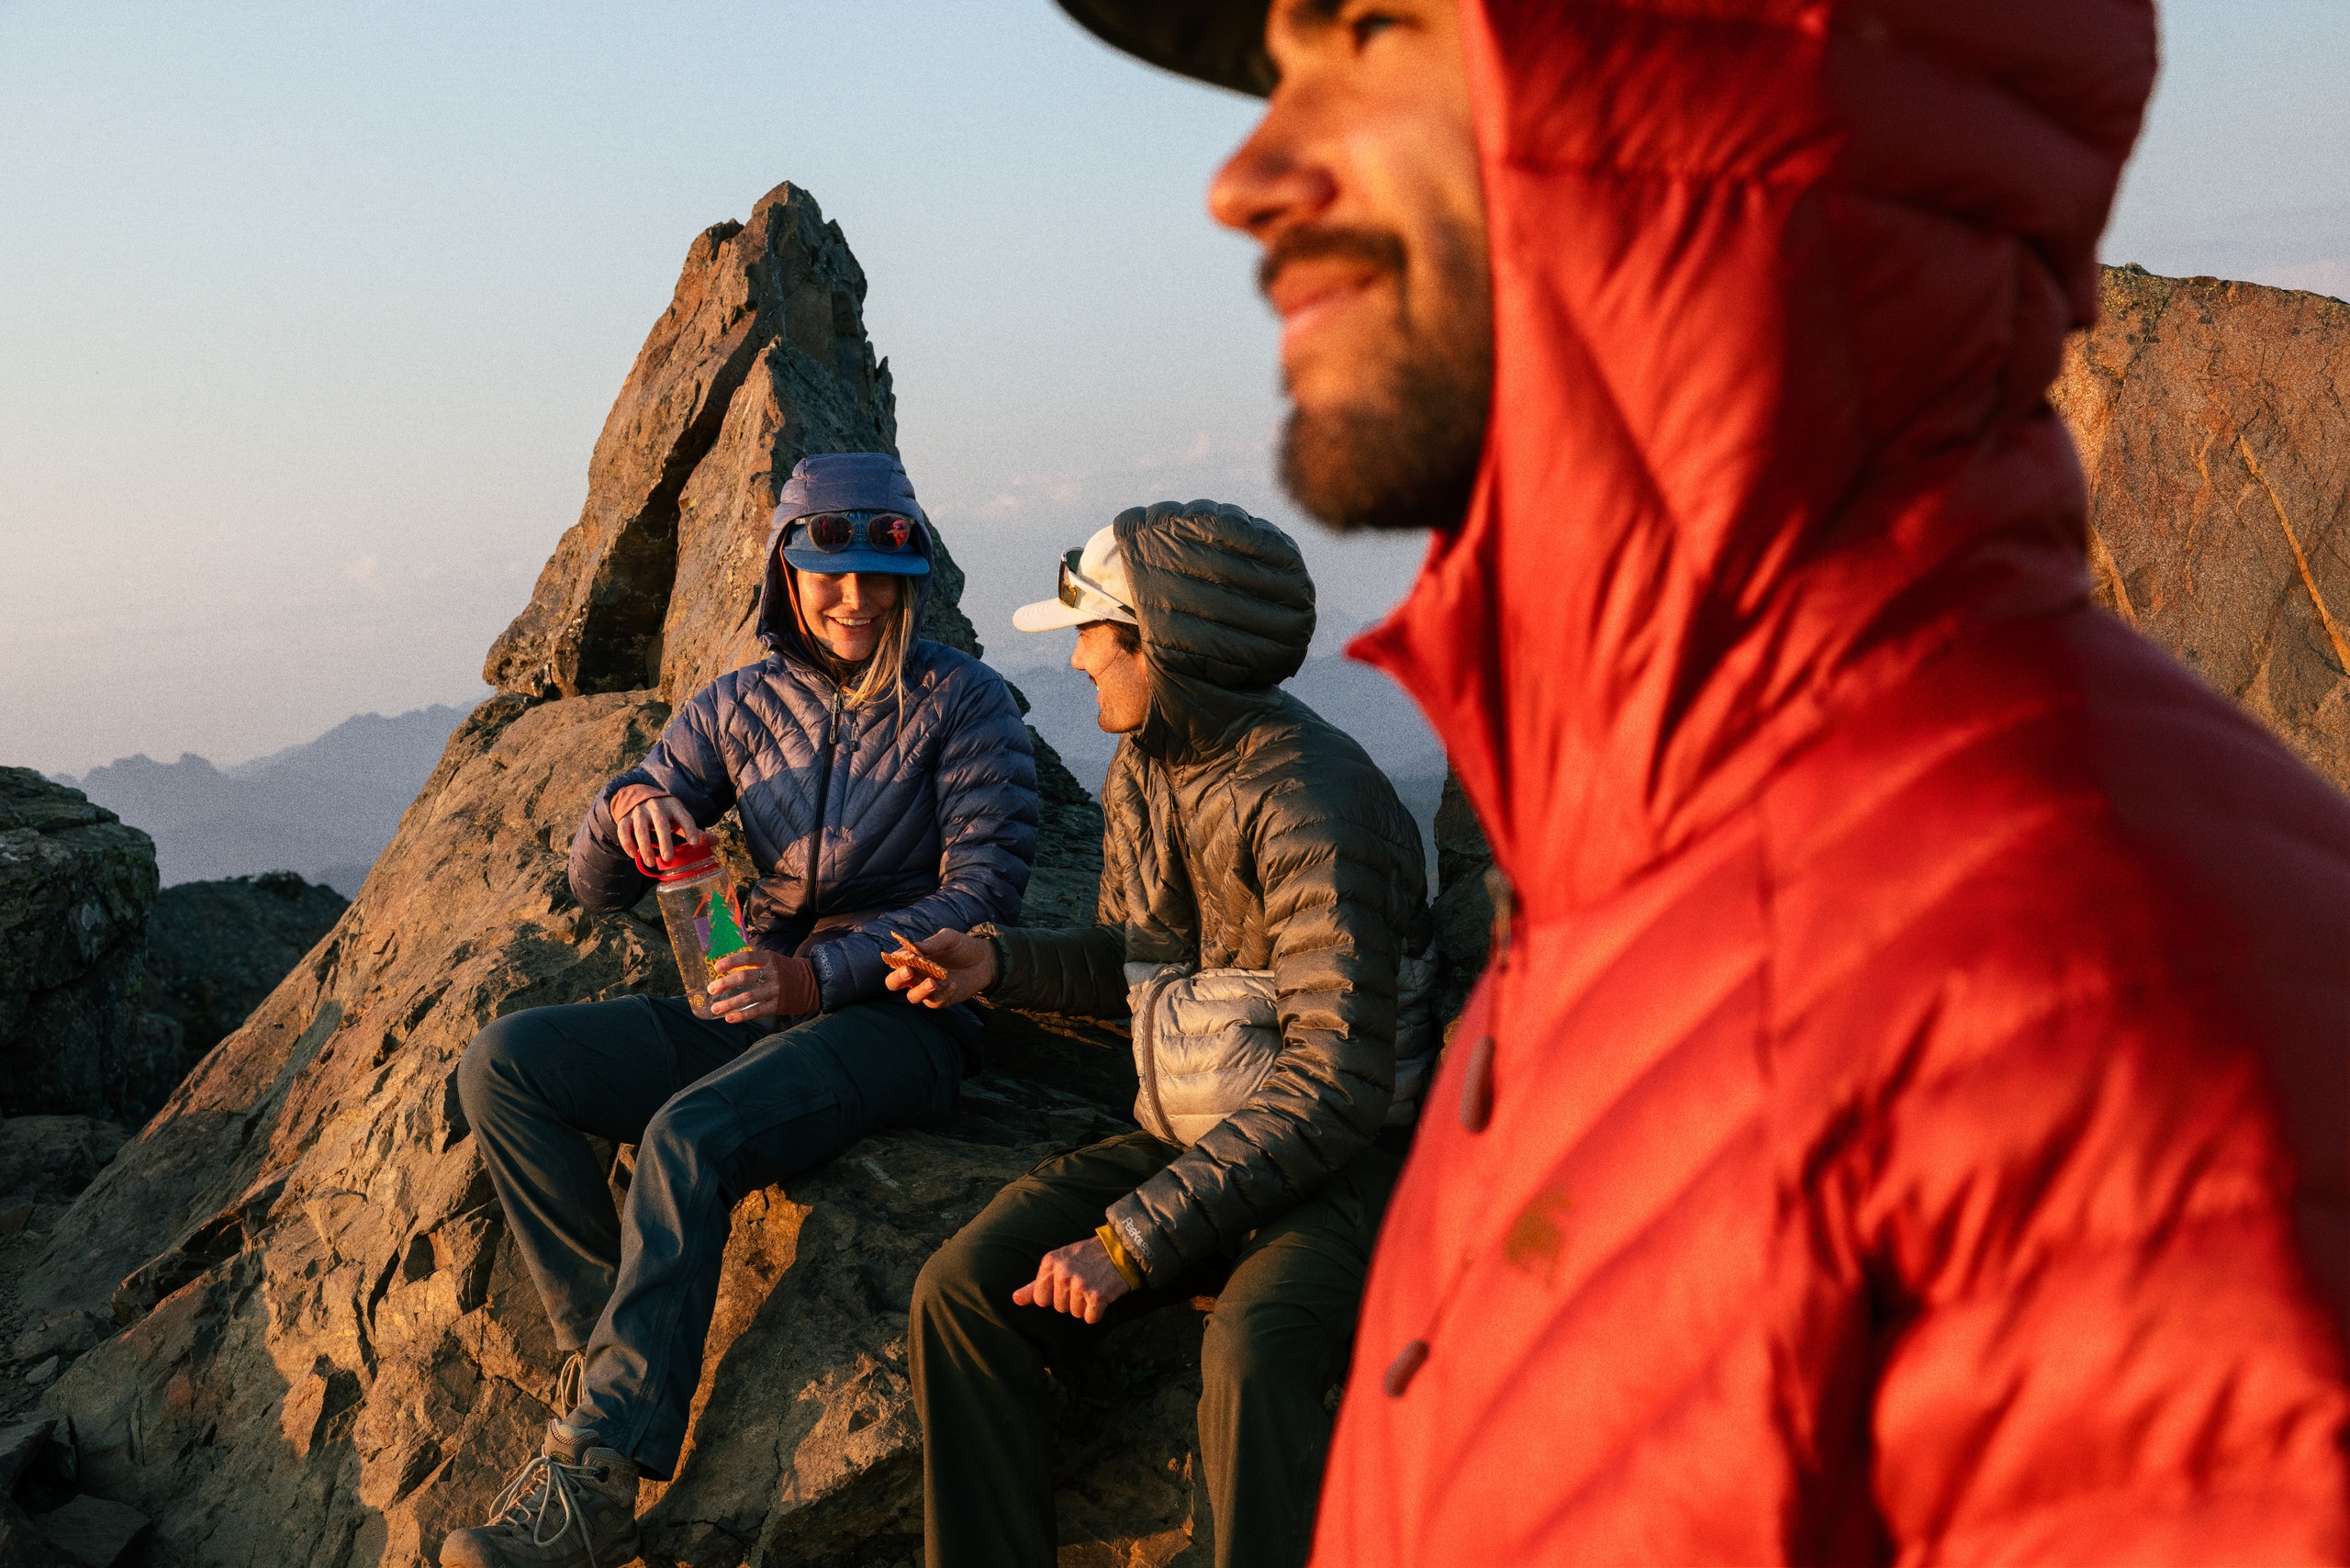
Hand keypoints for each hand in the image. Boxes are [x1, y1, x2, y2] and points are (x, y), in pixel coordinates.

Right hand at [617, 794, 701, 867]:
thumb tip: (716, 841)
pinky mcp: (625, 817)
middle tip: (667, 858)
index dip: (690, 829)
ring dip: (645, 847)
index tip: (695, 843)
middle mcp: (656, 806)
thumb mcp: (678, 815)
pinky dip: (627, 844)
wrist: (638, 794)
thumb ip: (692, 829)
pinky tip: (633, 855)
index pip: (684, 816)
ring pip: (640, 829)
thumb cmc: (664, 811)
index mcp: (673, 805)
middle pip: (661, 823)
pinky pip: (624, 831)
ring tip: (651, 863)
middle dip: (665, 841)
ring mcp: (639, 811)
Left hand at [707, 949, 816, 1022]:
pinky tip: (729, 1018)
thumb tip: (727, 970)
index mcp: (769, 959)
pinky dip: (741, 1016)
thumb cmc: (785, 971)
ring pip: (748, 997)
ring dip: (729, 1004)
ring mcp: (775, 991)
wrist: (812, 982)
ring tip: (715, 1009)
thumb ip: (753, 964)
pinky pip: (756, 1011)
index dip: (731, 962)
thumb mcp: (772, 961)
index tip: (717, 967)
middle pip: (745, 977)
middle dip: (725, 984)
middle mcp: (772, 974)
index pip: (747, 958)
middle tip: (711, 989)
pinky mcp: (776, 1005)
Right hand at [882, 929, 996, 1007]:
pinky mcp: (941, 999)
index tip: (906, 955)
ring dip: (920, 990)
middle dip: (897, 978)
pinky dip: (944, 993)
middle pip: (893, 983)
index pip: (895, 961)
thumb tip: (913, 948)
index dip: (896, 960)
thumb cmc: (962, 946)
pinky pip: (936, 1001)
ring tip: (933, 981)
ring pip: (913, 996)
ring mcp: (927, 989)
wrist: (985, 960)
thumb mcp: (949, 939)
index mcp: (912, 959)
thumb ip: (932, 943)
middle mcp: (915, 976)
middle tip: (909, 971)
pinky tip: (954, 984)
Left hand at [1011, 1237, 1130, 1323]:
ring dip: (1085, 1305)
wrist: (1121, 1249)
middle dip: (1071, 1300)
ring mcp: (1079, 1284)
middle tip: (1084, 1282)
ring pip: (1074, 1314)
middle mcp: (1062, 1273)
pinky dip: (1097, 1312)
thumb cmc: (1087, 1257)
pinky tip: (1102, 1295)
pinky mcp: (1096, 1295)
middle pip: (1058, 1308)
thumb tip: (1015, 1299)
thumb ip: (1035, 1283)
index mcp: (1050, 1263)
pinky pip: (1090, 1318)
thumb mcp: (1059, 1262)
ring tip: (1094, 1286)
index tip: (1067, 1283)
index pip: (1040, 1299)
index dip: (1054, 1296)